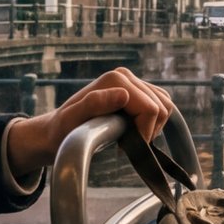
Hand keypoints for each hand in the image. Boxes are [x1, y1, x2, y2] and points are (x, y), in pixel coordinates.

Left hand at [5, 66, 172, 177]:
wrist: (58, 130)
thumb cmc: (63, 131)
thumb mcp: (72, 121)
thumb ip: (94, 105)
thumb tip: (123, 95)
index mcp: (115, 79)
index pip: (151, 109)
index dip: (144, 133)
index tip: (123, 148)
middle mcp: (125, 75)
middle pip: (162, 106)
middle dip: (148, 130)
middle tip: (125, 144)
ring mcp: (132, 81)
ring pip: (165, 105)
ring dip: (152, 127)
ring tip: (129, 137)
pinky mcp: (137, 91)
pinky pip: (161, 105)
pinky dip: (153, 123)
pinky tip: (133, 131)